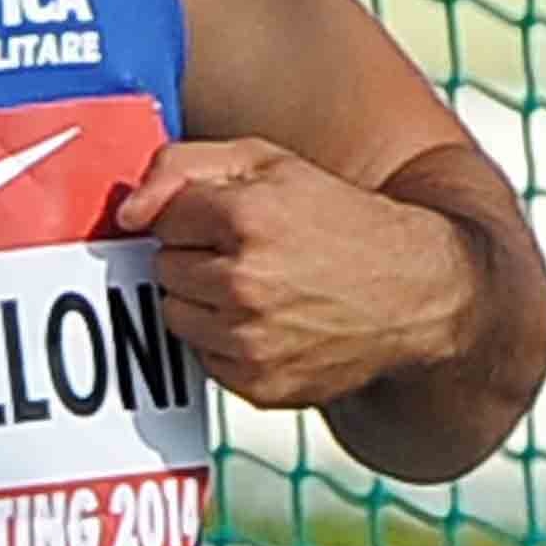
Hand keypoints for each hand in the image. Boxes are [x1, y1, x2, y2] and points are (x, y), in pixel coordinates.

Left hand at [112, 137, 479, 411]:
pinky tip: (272, 323)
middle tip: (253, 254)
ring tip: (261, 288)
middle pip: (163, 267)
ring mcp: (251, 338)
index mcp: (247, 216)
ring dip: (203, 301)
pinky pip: (200, 357)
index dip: (196, 216)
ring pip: (173, 314)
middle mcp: (245, 281)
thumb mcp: (269, 162)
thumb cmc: (337, 219)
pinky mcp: (258, 383)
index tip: (235, 219)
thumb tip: (127, 213)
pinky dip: (224, 342)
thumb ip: (181, 166)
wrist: (419, 294)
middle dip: (197, 257)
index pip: (161, 218)